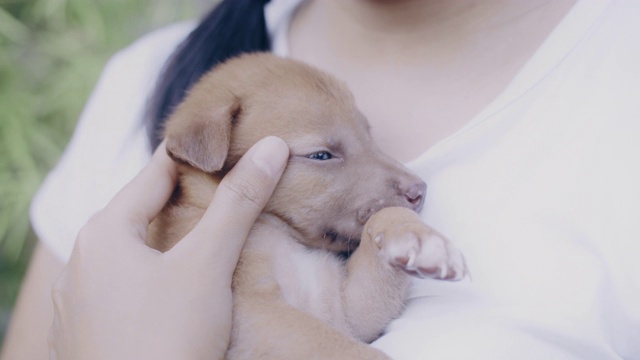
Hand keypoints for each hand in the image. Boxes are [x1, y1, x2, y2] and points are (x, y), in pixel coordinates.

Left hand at [49, 136, 288, 359]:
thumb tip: (271, 147)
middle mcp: (81, 264)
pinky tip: (177, 293)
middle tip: (227, 190)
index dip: (194, 156)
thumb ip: (238, 203)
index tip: (226, 144)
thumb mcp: (208, 264)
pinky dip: (154, 280)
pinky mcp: (88, 337)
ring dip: (168, 243)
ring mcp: (79, 304)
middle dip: (184, 201)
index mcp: (104, 233)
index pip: (154, 173)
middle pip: (141, 213)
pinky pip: (124, 291)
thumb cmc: (168, 338)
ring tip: (207, 240)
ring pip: (132, 256)